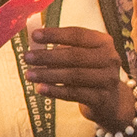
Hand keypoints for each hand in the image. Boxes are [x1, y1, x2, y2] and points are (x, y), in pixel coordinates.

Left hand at [20, 23, 136, 128]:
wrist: (110, 101)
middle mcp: (109, 58)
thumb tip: (33, 44)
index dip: (55, 34)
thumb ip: (60, 48)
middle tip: (27, 57)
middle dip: (48, 56)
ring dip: (49, 74)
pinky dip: (56, 91)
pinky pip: (75, 94)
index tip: (34, 35)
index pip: (77, 34)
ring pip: (74, 75)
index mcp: (103, 42)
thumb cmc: (88, 72)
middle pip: (75, 55)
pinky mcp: (102, 98)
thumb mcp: (79, 56)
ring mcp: (108, 79)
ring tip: (29, 74)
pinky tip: (40, 89)